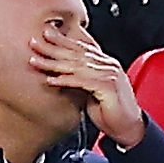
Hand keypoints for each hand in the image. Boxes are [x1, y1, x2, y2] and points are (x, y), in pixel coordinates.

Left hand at [28, 26, 144, 147]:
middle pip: (75, 53)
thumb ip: (81, 80)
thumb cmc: (111, 112)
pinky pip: (82, 81)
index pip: (80, 48)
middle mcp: (107, 65)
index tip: (45, 34)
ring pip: (76, 65)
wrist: (129, 128)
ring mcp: (109, 74)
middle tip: (34, 41)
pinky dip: (66, 80)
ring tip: (36, 60)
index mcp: (104, 63)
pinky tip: (51, 80)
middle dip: (52, 46)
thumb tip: (62, 75)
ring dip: (53, 63)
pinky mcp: (108, 87)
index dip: (61, 40)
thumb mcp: (92, 92)